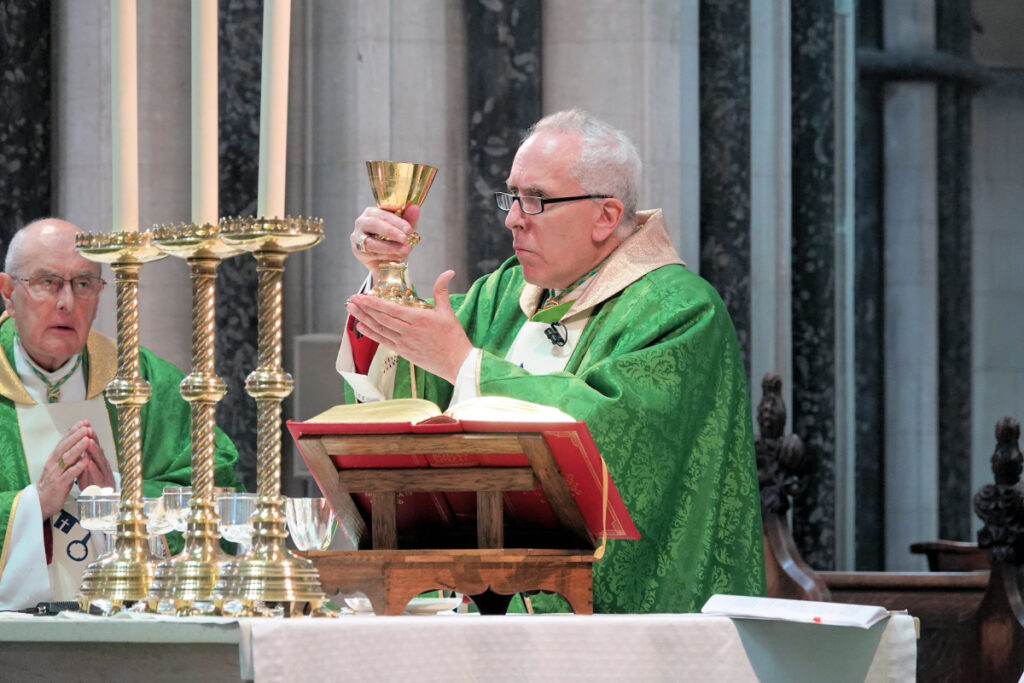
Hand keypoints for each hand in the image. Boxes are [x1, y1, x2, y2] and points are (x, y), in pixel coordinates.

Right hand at [36, 421, 95, 517]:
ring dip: (78, 448)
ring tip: (87, 439)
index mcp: (54, 458)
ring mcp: (55, 474)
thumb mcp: (59, 467)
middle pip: (65, 447)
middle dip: (76, 436)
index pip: (64, 442)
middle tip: (86, 427)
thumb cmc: (54, 483)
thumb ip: (67, 455)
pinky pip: (69, 474)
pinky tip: (86, 460)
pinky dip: (78, 467)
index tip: (83, 422)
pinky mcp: (59, 484)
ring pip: (67, 458)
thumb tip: (77, 442)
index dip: (73, 432)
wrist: (41, 502)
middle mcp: (53, 464)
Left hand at [75, 422, 115, 491]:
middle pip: (97, 450)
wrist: (103, 501)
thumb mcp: (88, 468)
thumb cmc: (94, 483)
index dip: (89, 435)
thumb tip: (79, 444)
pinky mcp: (103, 484)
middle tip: (87, 429)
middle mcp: (102, 465)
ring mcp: (103, 474)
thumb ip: (84, 457)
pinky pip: (97, 476)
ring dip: (94, 451)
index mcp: (97, 460)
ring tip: (89, 441)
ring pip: (99, 461)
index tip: (84, 424)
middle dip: (93, 439)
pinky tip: (89, 463)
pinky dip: (93, 469)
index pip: (93, 446)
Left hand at [346, 270, 473, 383]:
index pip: (391, 309)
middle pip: (381, 318)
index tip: (362, 296)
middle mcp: (408, 331)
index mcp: (419, 319)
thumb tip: (448, 272)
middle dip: (364, 308)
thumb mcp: (447, 312)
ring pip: (380, 329)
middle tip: (351, 299)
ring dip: (364, 319)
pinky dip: (371, 333)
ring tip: (351, 309)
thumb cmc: (453, 338)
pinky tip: (361, 326)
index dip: (374, 303)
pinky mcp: (403, 352)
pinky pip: (383, 341)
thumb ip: (442, 291)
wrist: (456, 363)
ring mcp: (404, 343)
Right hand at [351, 204, 420, 273]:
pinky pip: (371, 254)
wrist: (389, 259)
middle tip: (405, 238)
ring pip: (371, 242)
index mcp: (372, 212)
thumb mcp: (405, 229)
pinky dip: (386, 256)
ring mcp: (357, 237)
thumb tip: (415, 207)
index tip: (409, 229)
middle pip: (373, 224)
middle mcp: (362, 222)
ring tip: (405, 250)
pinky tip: (397, 257)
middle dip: (391, 232)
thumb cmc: (396, 239)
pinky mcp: (357, 251)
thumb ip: (409, 219)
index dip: (397, 221)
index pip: (383, 213)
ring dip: (390, 247)